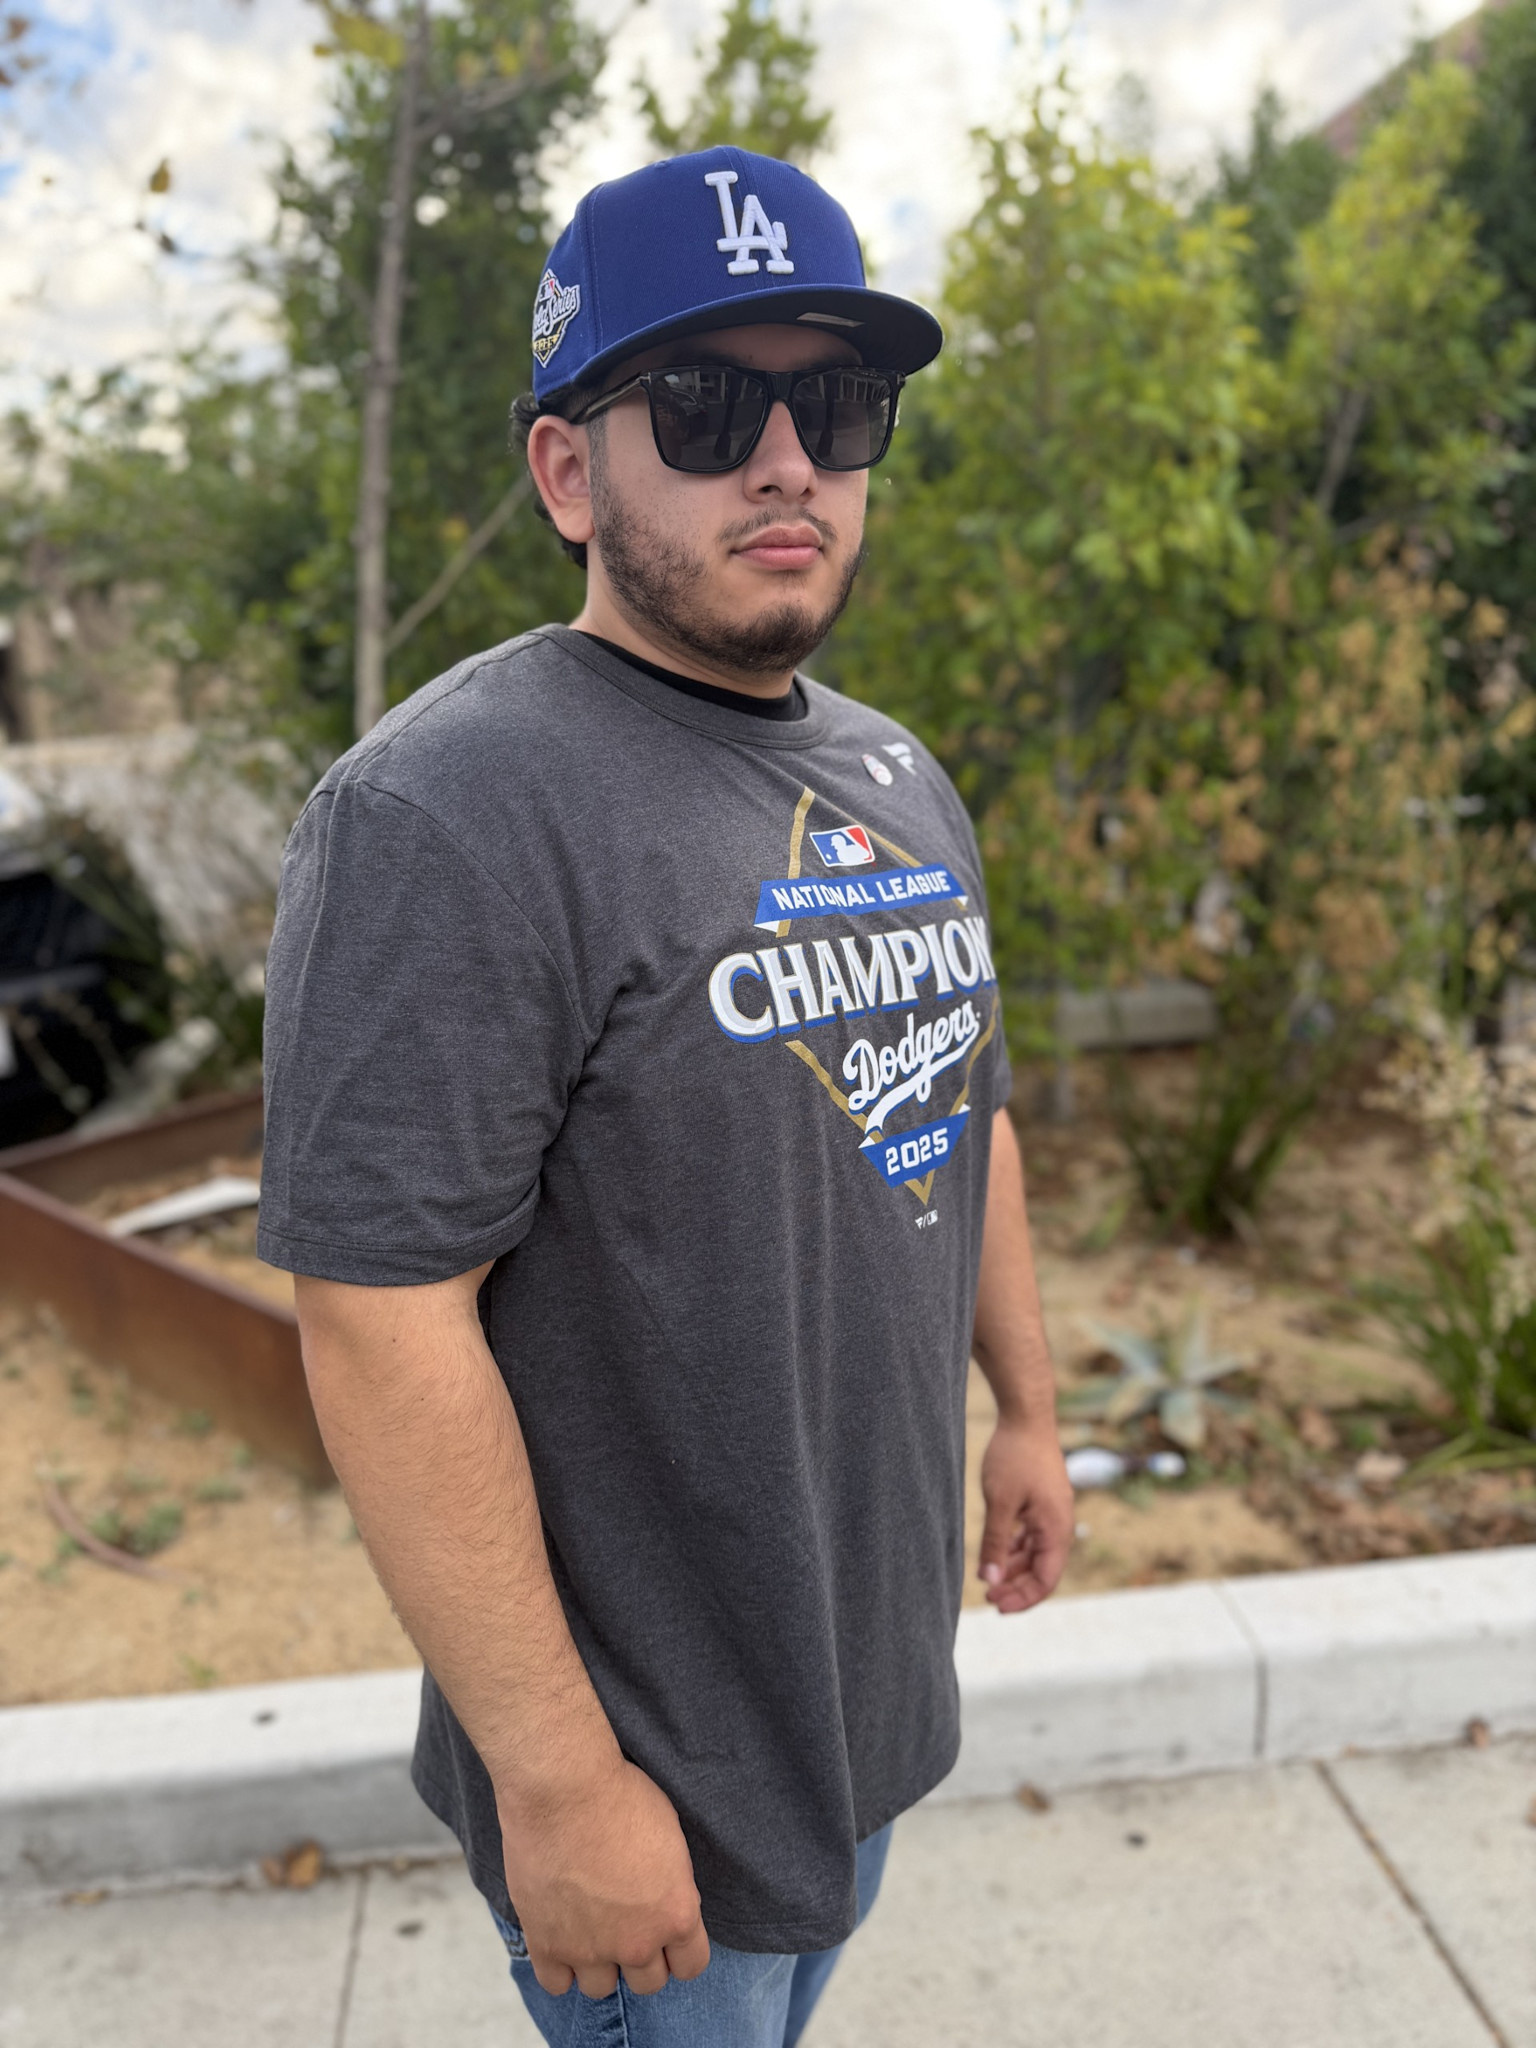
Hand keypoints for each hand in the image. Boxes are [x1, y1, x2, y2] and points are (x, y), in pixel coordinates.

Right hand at [499, 1755, 709, 1998]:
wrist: (563, 1787)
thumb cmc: (621, 1795)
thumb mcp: (670, 1836)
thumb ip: (671, 1885)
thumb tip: (664, 1901)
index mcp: (676, 1914)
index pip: (692, 1965)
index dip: (680, 1950)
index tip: (667, 1932)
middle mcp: (637, 1942)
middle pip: (649, 1982)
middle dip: (641, 1956)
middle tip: (626, 1925)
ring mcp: (590, 1949)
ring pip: (603, 1988)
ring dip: (600, 1965)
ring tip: (591, 1930)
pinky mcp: (547, 1944)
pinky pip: (557, 1984)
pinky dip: (560, 1968)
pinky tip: (561, 1939)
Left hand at [978, 1416, 1073, 1612]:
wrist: (1027, 1416)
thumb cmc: (1014, 1457)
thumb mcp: (1000, 1503)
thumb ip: (996, 1543)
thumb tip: (989, 1580)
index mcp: (1056, 1529)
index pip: (1046, 1580)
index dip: (1023, 1598)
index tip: (996, 1605)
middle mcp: (1059, 1525)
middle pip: (1043, 1570)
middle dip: (1017, 1586)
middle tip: (988, 1595)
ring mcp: (1052, 1513)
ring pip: (1036, 1553)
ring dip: (1015, 1568)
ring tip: (988, 1577)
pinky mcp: (1043, 1502)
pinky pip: (1033, 1536)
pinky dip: (1016, 1548)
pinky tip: (997, 1554)